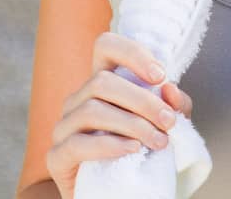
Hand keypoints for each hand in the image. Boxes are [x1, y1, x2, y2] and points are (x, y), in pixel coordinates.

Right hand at [46, 33, 192, 198]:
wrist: (123, 193)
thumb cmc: (143, 154)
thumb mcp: (166, 126)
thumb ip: (173, 106)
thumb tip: (170, 89)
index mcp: (101, 83)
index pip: (106, 46)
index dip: (132, 53)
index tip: (160, 76)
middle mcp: (78, 99)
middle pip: (102, 82)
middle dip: (142, 100)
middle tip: (169, 122)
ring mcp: (64, 126)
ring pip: (91, 109)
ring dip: (131, 124)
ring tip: (158, 141)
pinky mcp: (57, 156)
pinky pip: (77, 143)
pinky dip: (109, 145)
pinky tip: (132, 150)